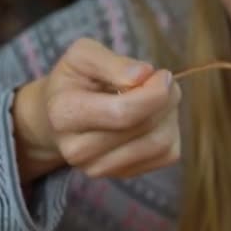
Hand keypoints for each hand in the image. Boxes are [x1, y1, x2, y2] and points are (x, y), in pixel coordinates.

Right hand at [15, 38, 181, 179]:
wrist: (59, 116)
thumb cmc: (75, 81)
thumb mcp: (83, 56)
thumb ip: (112, 63)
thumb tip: (144, 74)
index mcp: (65, 113)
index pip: (123, 113)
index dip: (154, 93)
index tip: (162, 75)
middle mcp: (78, 149)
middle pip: (145, 128)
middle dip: (165, 99)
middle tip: (164, 81)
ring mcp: (100, 167)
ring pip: (160, 144)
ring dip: (170, 116)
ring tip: (160, 98)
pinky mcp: (123, 174)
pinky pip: (167, 155)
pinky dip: (171, 131)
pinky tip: (156, 117)